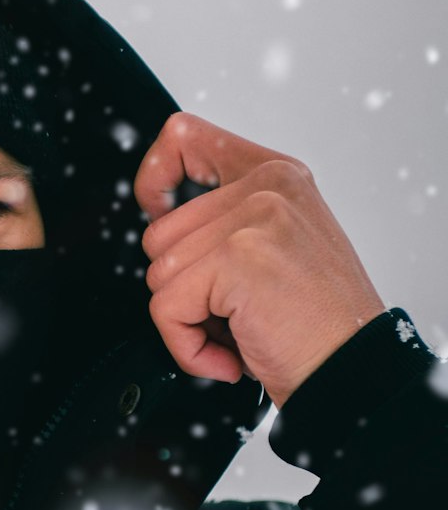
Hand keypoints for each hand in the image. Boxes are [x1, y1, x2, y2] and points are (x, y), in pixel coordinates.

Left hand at [134, 112, 387, 410]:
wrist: (355, 372)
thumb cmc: (320, 325)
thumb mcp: (278, 247)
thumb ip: (226, 219)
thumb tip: (159, 216)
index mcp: (277, 174)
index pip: (185, 137)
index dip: (154, 177)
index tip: (157, 211)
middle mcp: (268, 187)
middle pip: (159, 231)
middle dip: (183, 288)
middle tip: (234, 312)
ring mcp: (254, 219)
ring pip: (159, 272)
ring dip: (189, 321)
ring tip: (241, 331)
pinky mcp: (236, 259)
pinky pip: (166, 307)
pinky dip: (188, 346)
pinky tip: (234, 354)